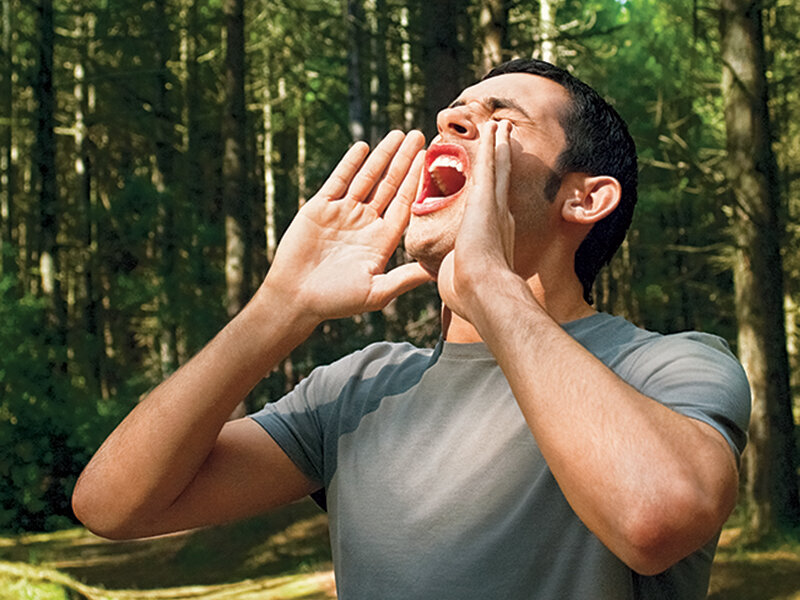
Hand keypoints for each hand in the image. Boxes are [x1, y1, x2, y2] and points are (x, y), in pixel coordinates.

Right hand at [262, 130, 431, 322]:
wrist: (295, 298)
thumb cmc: (336, 301)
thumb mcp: (377, 292)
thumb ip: (405, 278)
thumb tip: (438, 273)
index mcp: (381, 240)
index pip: (404, 204)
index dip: (416, 182)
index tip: (429, 161)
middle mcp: (365, 223)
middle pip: (390, 185)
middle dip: (404, 160)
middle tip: (419, 135)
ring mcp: (343, 213)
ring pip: (367, 178)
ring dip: (382, 156)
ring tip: (397, 134)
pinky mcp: (320, 208)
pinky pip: (338, 180)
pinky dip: (350, 163)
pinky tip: (364, 147)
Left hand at [437, 120, 515, 319]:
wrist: (481, 292)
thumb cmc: (469, 294)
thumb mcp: (458, 278)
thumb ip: (455, 272)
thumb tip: (446, 278)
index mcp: (493, 237)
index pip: (493, 206)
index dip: (495, 189)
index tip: (496, 179)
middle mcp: (500, 218)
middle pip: (501, 181)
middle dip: (503, 160)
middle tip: (505, 140)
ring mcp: (495, 207)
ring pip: (498, 169)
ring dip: (499, 146)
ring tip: (501, 126)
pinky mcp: (487, 200)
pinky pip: (491, 166)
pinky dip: (494, 146)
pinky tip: (495, 128)